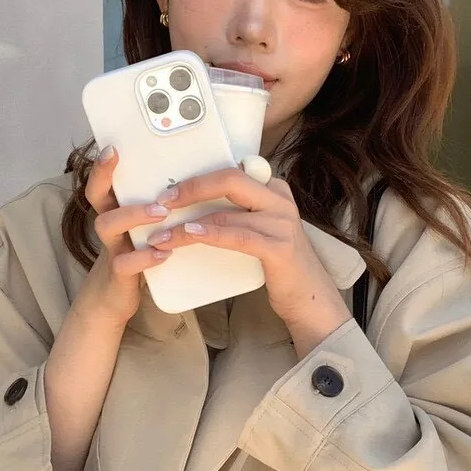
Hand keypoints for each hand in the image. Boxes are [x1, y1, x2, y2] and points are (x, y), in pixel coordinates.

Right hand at [79, 146, 174, 327]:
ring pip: (107, 225)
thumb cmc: (135, 255)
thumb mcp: (141, 228)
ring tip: (162, 213)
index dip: (103, 165)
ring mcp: (112, 248)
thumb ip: (154, 205)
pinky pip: (125, 263)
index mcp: (115, 210)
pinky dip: (144, 257)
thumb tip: (185, 179)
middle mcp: (109, 225)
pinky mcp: (119, 273)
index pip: (103, 181)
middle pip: (95, 196)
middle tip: (124, 161)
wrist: (114, 298)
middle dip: (106, 178)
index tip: (113, 147)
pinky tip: (164, 253)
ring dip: (135, 215)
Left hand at [146, 168, 351, 352]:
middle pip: (229, 180)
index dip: (198, 177)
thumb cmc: (278, 265)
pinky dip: (211, 234)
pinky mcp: (280, 248)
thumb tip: (192, 208)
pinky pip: (238, 235)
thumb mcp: (260, 229)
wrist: (309, 298)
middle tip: (162, 202)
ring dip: (188, 224)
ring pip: (226, 212)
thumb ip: (237, 213)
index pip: (231, 172)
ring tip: (162, 235)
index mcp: (274, 189)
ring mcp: (282, 223)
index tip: (170, 189)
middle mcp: (280, 200)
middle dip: (190, 188)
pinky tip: (190, 235)